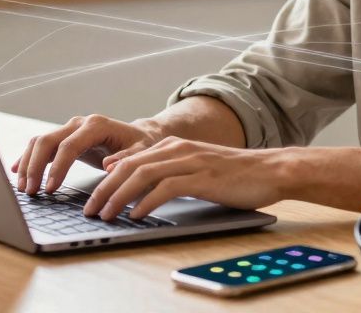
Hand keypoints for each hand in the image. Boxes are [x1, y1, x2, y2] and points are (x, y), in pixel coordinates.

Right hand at [12, 114, 162, 193]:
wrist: (141, 135)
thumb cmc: (142, 145)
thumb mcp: (142, 153)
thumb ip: (127, 159)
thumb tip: (109, 167)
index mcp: (96, 125)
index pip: (69, 145)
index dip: (57, 168)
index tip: (50, 189)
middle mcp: (79, 123)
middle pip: (47, 141)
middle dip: (35, 166)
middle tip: (30, 191)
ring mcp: (70, 129)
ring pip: (40, 142)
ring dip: (28, 164)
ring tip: (24, 188)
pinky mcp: (65, 138)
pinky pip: (41, 146)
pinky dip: (28, 158)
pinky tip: (17, 171)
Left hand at [82, 137, 285, 220]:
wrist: (270, 169)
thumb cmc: (235, 174)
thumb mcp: (196, 167)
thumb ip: (168, 171)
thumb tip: (137, 186)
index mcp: (174, 145)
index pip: (129, 159)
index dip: (106, 179)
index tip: (92, 196)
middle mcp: (178, 149)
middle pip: (129, 166)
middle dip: (104, 189)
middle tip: (90, 209)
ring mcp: (190, 161)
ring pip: (142, 175)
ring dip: (118, 196)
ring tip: (106, 214)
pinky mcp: (202, 177)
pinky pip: (166, 188)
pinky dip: (146, 202)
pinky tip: (135, 215)